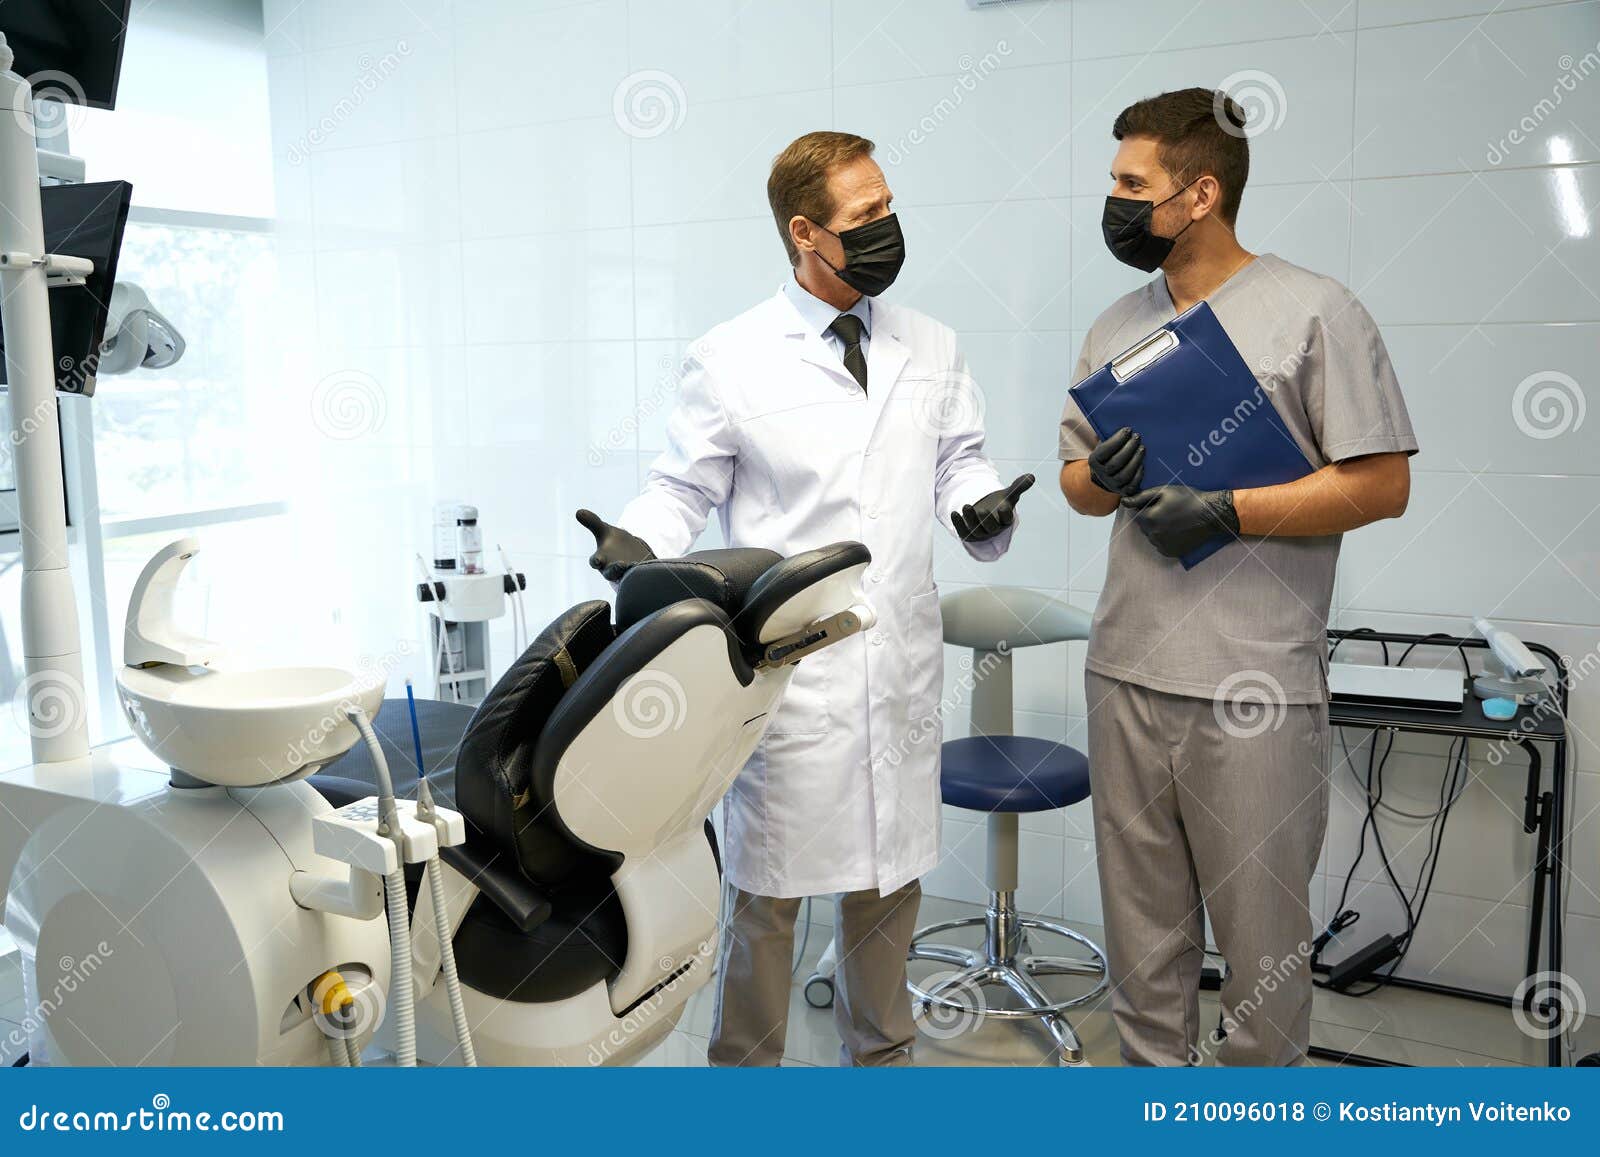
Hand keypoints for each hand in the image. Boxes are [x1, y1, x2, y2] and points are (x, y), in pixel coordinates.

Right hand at [576, 509, 654, 580]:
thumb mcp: (604, 531)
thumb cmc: (614, 543)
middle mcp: (611, 569)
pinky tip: (646, 565)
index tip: (597, 560)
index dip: (595, 561)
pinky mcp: (638, 576)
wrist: (631, 553)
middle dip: (615, 569)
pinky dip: (642, 572)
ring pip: (625, 576)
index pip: (595, 562)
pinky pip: (639, 576)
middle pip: (611, 573)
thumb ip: (592, 522)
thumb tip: (578, 511)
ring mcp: (625, 574)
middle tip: (621, 565)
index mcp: (601, 559)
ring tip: (635, 564)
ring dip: (630, 571)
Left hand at [952, 474, 1033, 542]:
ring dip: (970, 519)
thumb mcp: (1008, 495)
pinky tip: (954, 513)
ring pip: (976, 530)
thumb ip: (1018, 486)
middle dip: (985, 519)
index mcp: (1005, 520)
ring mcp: (980, 533)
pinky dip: (958, 524)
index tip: (1004, 506)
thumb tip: (1032, 476)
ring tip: (966, 506)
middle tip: (981, 509)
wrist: (984, 514)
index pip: (1007, 520)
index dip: (1005, 514)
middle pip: (990, 527)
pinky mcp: (968, 534)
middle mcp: (993, 528)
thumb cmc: (998, 504)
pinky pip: (963, 532)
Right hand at [1087, 426, 1144, 495]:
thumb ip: (1107, 435)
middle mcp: (1101, 475)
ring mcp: (1112, 485)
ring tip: (1142, 448)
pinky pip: (1132, 484)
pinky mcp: (1124, 492)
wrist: (1106, 478)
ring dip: (1135, 460)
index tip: (1128, 430)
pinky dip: (1138, 474)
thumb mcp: (1103, 445)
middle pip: (1116, 463)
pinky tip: (1142, 463)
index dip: (1117, 440)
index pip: (1105, 450)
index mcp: (1094, 461)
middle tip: (1137, 437)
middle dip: (1128, 448)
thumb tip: (1113, 420)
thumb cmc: (1109, 455)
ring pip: (1125, 474)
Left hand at [1121, 485, 1238, 557]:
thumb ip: (1141, 497)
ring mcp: (1162, 545)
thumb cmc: (1188, 499)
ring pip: (1152, 536)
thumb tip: (1124, 501)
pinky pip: (1161, 545)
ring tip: (1175, 520)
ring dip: (1158, 529)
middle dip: (1152, 518)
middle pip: (1144, 526)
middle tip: (1170, 511)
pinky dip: (1165, 539)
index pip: (1137, 514)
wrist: (1211, 515)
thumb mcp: (1165, 491)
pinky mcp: (1171, 552)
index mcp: (1149, 519)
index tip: (1162, 504)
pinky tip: (1177, 530)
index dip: (1148, 507)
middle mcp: (1153, 535)